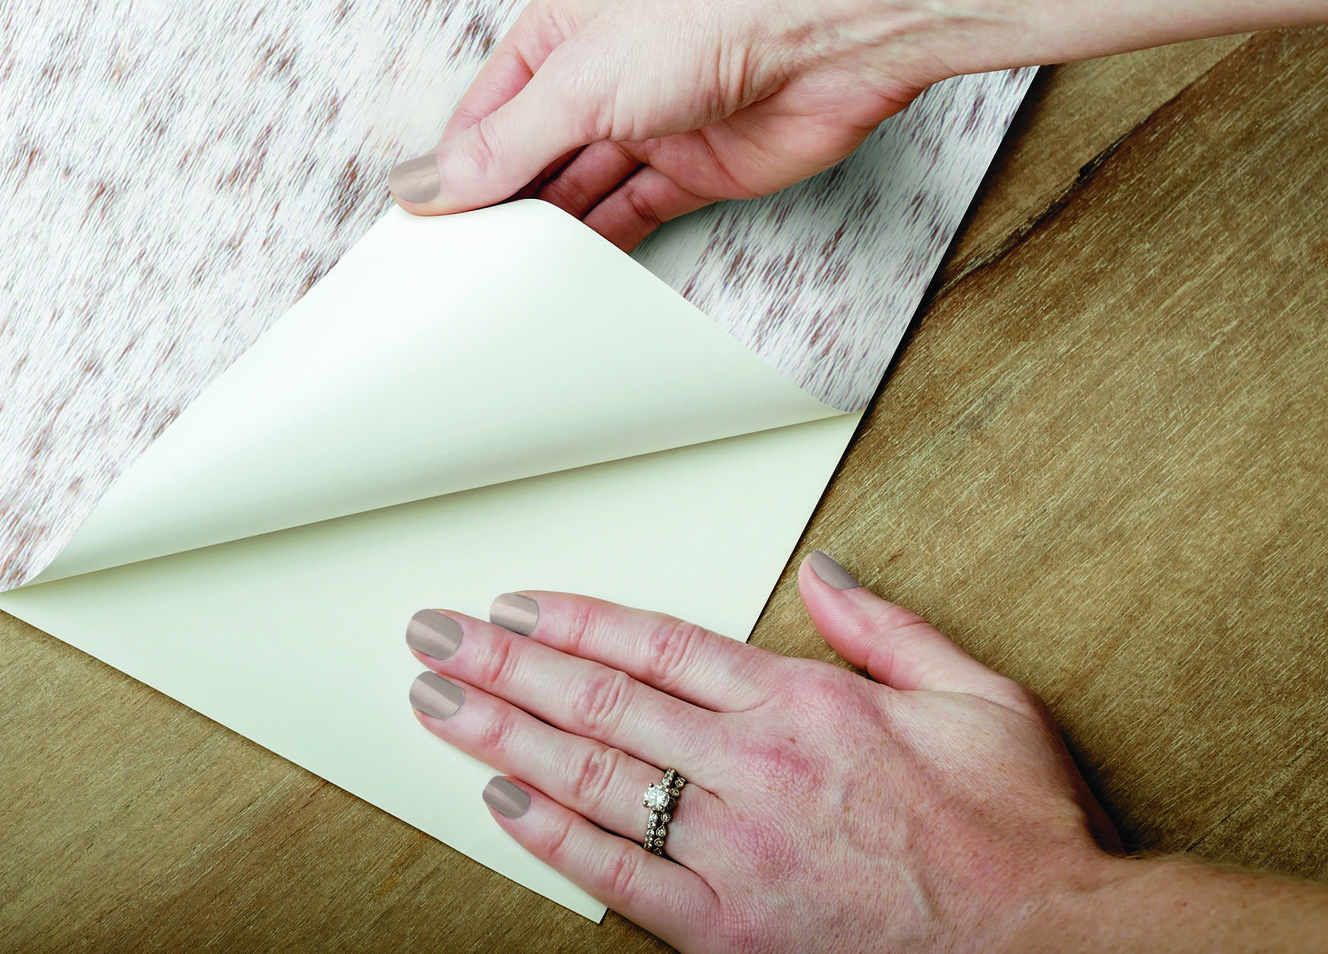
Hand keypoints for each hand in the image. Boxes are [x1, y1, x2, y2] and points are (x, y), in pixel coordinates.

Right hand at [387, 0, 934, 250]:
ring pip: (581, 191)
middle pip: (530, 156)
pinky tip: (571, 275)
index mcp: (559, 31)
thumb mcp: (577, 83)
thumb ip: (501, 145)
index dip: (454, 170)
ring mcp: (650, 122)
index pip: (485, 113)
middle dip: (500, 206)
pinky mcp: (698, 168)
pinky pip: (635, 214)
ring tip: (505, 281)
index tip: (422, 229)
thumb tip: (425, 183)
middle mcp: (601, 75)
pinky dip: (604, 245)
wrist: (831, 29)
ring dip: (550, 232)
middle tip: (459, 267)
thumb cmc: (710, 11)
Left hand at [402, 553, 1125, 950]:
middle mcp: (754, 771)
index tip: (514, 603)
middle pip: (599, 701)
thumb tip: (822, 574)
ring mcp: (735, 852)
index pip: (655, 644)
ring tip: (438, 702)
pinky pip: (618, 877)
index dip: (572, 620)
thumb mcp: (978, 698)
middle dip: (504, 663)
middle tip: (436, 636)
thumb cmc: (1017, 834)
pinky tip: (500, 804)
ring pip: (591, 779)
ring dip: (501, 735)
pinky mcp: (730, 931)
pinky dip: (552, 839)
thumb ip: (886, 629)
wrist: (1054, 951)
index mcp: (803, 706)